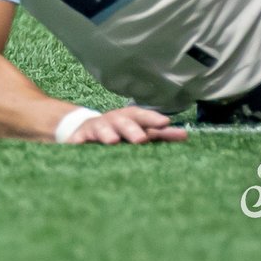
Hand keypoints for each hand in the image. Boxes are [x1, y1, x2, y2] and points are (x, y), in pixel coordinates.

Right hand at [63, 106, 187, 144]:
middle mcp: (113, 120)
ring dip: (107, 134)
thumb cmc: (120, 131)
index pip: (141, 115)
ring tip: (112, 141)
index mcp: (128, 118)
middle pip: (122, 121)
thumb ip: (161, 134)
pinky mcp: (78, 137)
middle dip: (131, 129)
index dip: (152, 118)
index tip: (164, 122)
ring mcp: (95, 128)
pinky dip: (76, 142)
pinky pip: (77, 140)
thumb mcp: (139, 130)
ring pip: (101, 128)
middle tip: (141, 139)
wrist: (86, 129)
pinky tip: (76, 146)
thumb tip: (185, 135)